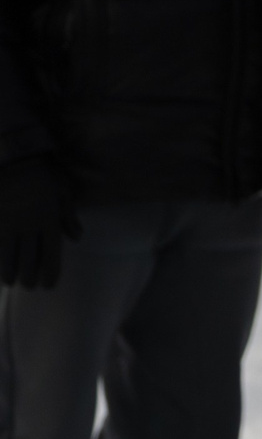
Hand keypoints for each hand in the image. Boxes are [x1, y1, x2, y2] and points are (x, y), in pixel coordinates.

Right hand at [0, 157, 77, 289]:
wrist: (13, 153)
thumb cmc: (42, 170)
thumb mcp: (63, 190)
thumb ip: (69, 215)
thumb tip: (76, 238)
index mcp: (49, 221)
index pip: (51, 255)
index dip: (50, 273)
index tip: (47, 285)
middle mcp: (28, 225)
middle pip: (28, 258)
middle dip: (28, 276)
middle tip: (27, 286)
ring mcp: (8, 220)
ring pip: (8, 253)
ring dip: (8, 270)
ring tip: (8, 282)